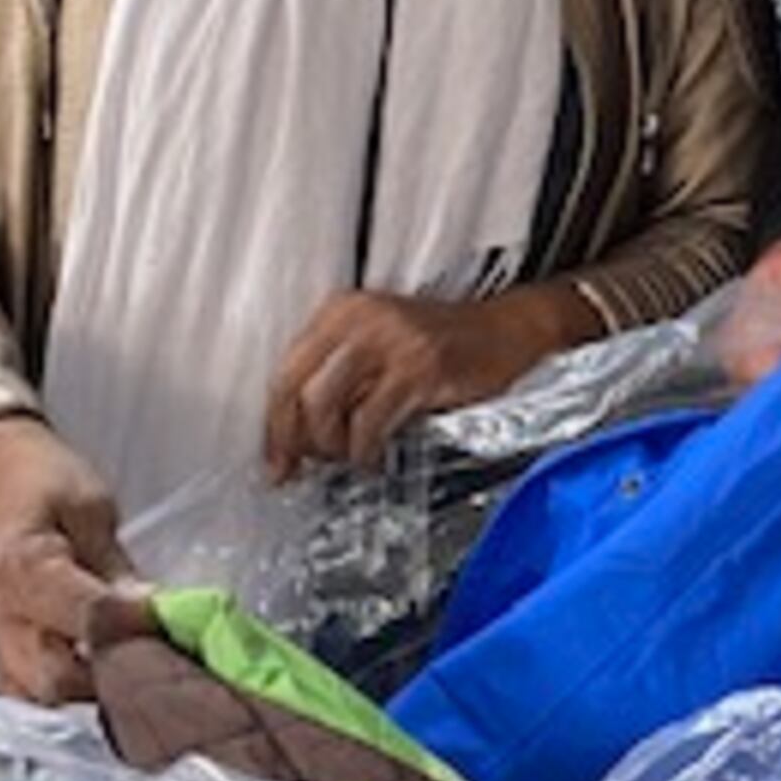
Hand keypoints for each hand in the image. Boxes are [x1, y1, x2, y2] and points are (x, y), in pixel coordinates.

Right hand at [0, 415, 145, 704]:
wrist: (3, 489)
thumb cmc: (50, 491)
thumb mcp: (91, 509)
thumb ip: (116, 567)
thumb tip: (153, 612)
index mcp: (23, 567)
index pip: (87, 616)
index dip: (135, 624)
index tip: (169, 619)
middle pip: (56, 680)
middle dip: (109, 676)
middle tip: (149, 656)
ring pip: (42, 701)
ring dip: (89, 692)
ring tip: (126, 666)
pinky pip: (31, 701)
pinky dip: (68, 698)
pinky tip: (99, 675)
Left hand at [262, 285, 583, 479]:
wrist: (506, 330)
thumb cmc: (443, 345)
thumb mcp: (379, 345)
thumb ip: (340, 377)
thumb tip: (299, 435)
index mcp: (341, 310)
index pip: (286, 370)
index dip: (274, 423)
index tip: (276, 461)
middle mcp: (359, 319)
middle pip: (296, 388)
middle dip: (292, 440)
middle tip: (302, 470)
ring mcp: (390, 341)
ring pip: (325, 405)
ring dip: (330, 447)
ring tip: (349, 459)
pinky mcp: (418, 367)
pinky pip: (370, 421)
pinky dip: (364, 451)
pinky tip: (374, 458)